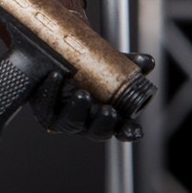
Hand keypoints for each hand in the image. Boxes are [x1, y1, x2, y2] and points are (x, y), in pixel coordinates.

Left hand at [31, 53, 154, 141]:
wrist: (54, 62)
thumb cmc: (86, 71)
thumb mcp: (108, 66)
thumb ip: (128, 64)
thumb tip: (147, 61)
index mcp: (106, 117)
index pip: (121, 130)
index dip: (128, 131)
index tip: (134, 129)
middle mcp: (86, 122)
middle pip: (97, 131)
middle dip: (103, 123)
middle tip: (108, 110)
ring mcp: (64, 117)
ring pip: (71, 121)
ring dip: (77, 110)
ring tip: (82, 95)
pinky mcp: (44, 109)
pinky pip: (46, 103)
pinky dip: (51, 90)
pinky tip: (56, 76)